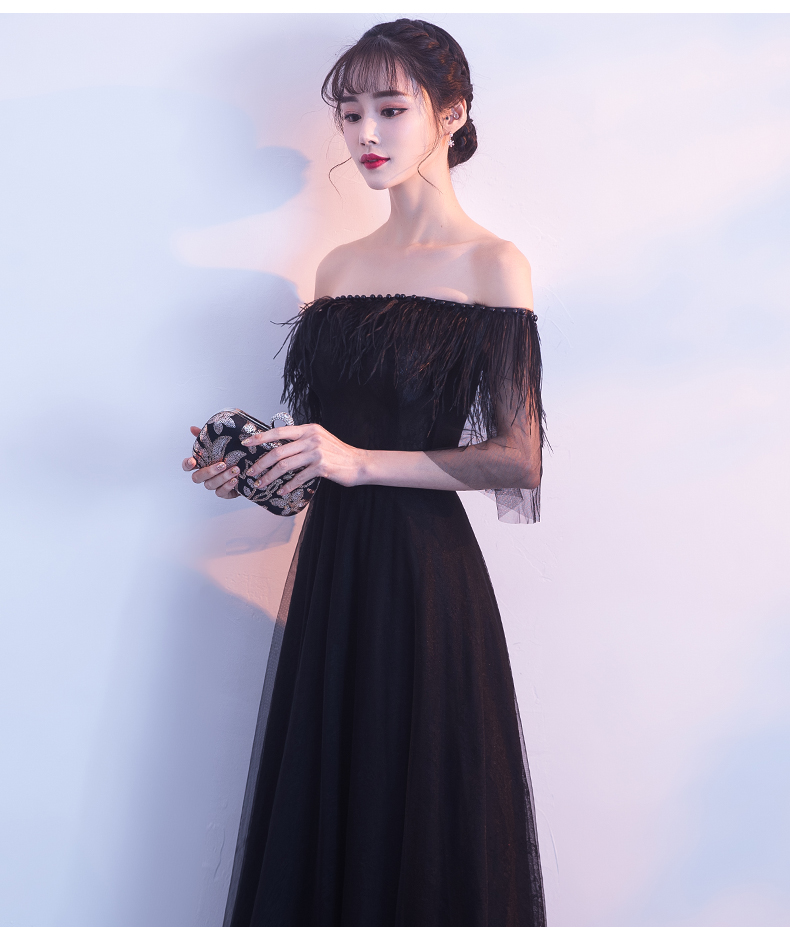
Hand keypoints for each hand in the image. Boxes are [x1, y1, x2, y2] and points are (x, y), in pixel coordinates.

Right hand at [182, 425, 240, 499]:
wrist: (248, 467)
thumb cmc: (231, 455)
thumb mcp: (221, 443)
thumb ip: (206, 437)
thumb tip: (192, 428)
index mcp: (202, 464)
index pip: (187, 466)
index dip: (187, 464)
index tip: (193, 461)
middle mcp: (205, 476)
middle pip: (197, 478)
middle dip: (209, 471)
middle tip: (222, 464)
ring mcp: (213, 485)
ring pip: (210, 485)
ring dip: (222, 477)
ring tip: (235, 469)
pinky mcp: (223, 493)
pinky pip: (221, 492)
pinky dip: (228, 486)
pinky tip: (235, 480)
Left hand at [242, 423, 364, 493]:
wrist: (359, 463)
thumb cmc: (338, 454)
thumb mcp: (320, 439)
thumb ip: (302, 441)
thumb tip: (280, 448)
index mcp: (308, 429)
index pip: (279, 432)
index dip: (261, 437)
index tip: (246, 443)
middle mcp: (311, 438)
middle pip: (278, 451)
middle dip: (261, 463)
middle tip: (251, 472)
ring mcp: (316, 452)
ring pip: (285, 465)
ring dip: (270, 477)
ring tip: (262, 484)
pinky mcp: (321, 467)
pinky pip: (298, 477)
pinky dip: (288, 486)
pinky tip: (282, 491)